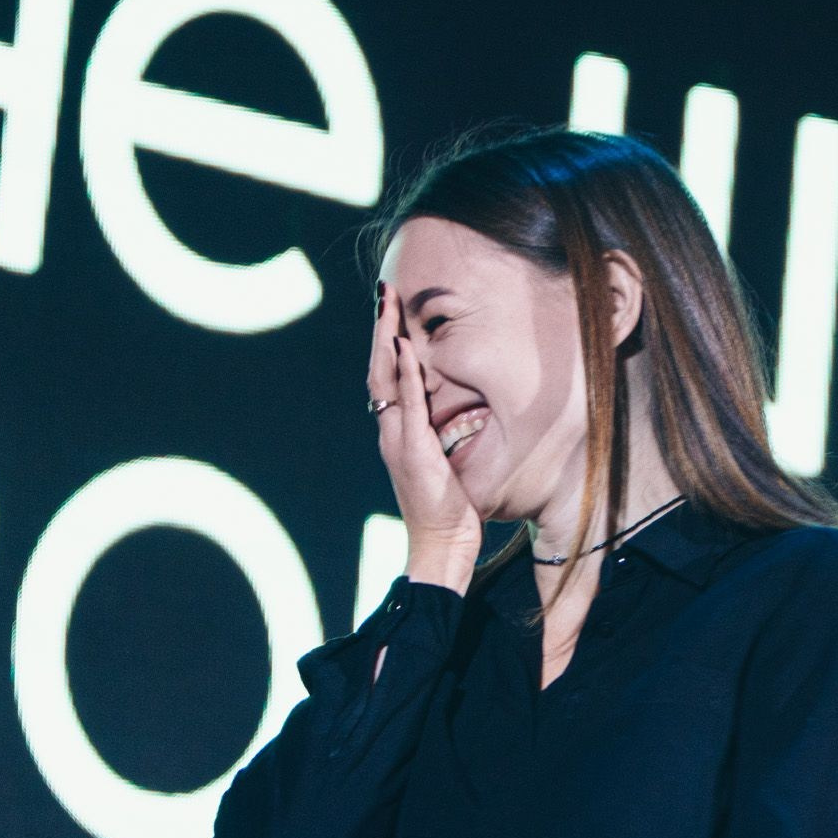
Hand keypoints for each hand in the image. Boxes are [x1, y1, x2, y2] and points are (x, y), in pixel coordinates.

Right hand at [370, 284, 479, 589]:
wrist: (441, 546)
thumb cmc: (449, 509)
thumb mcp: (446, 462)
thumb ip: (442, 434)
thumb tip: (458, 411)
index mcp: (398, 432)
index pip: (388, 377)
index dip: (387, 342)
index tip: (389, 308)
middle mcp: (390, 432)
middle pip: (378, 369)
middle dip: (380, 328)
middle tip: (382, 290)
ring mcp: (398, 441)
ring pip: (386, 380)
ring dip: (386, 340)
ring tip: (386, 305)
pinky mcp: (412, 453)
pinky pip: (407, 405)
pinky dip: (405, 374)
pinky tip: (405, 347)